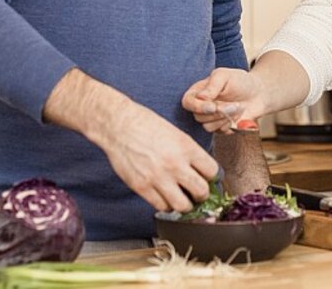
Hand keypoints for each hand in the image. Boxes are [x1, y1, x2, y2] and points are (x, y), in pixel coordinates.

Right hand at [96, 98, 218, 212]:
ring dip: (185, 204)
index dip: (211, 176)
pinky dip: (166, 205)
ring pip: (183, 206)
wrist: (119, 125)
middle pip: (201, 191)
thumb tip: (201, 171)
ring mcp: (158, 177)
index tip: (207, 177)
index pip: (212, 171)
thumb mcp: (175, 134)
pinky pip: (162, 206)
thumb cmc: (146, 125)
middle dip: (202, 194)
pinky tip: (165, 197)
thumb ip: (189, 153)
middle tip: (197, 192)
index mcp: (186, 147)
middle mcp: (175, 164)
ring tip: (182, 198)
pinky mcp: (142, 187)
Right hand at [181, 67, 262, 133]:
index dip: (198, 107)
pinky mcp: (220, 128)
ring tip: (238, 107)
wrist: (258, 93)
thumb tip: (201, 97)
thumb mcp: (225, 76)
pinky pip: (220, 132)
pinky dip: (231, 124)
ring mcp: (210, 118)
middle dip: (218, 113)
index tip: (213, 107)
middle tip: (235, 104)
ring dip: (225, 119)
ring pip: (208, 127)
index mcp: (198, 92)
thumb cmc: (240, 81)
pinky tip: (238, 115)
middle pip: (198, 117)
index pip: (187, 102)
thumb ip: (212, 85)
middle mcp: (201, 106)